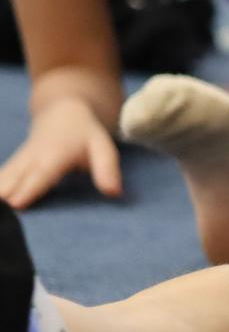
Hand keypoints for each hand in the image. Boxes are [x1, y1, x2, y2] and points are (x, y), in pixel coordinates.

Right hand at [0, 97, 121, 208]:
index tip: (15, 205)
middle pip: (11, 180)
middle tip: (4, 218)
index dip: (28, 190)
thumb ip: (107, 170)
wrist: (62, 113)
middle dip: (4, 197)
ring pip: (1, 179)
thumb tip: (114, 193)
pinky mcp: (11, 167)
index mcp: (53, 156)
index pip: (39, 175)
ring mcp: (17, 163)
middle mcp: (30, 160)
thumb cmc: (85, 134)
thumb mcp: (103, 147)